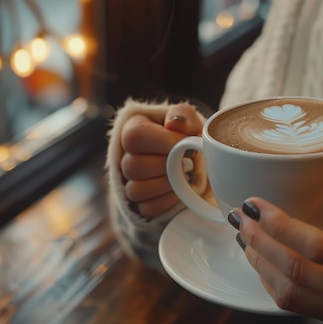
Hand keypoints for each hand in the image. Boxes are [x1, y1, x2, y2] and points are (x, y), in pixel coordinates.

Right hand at [120, 103, 202, 217]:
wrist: (197, 162)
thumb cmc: (189, 137)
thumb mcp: (190, 121)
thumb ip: (183, 115)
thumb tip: (175, 123)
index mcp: (133, 128)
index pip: (134, 136)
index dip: (163, 142)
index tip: (186, 145)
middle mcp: (125, 156)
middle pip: (133, 166)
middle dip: (168, 166)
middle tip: (188, 163)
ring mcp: (129, 182)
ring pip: (136, 190)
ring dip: (168, 184)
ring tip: (185, 176)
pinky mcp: (140, 204)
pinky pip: (148, 208)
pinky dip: (169, 201)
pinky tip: (181, 190)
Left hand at [228, 165, 322, 323]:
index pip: (318, 248)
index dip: (279, 225)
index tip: (255, 202)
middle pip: (294, 271)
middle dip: (259, 241)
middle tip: (240, 215)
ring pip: (289, 293)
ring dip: (260, 262)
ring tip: (244, 236)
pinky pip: (298, 307)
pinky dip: (273, 284)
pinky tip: (264, 263)